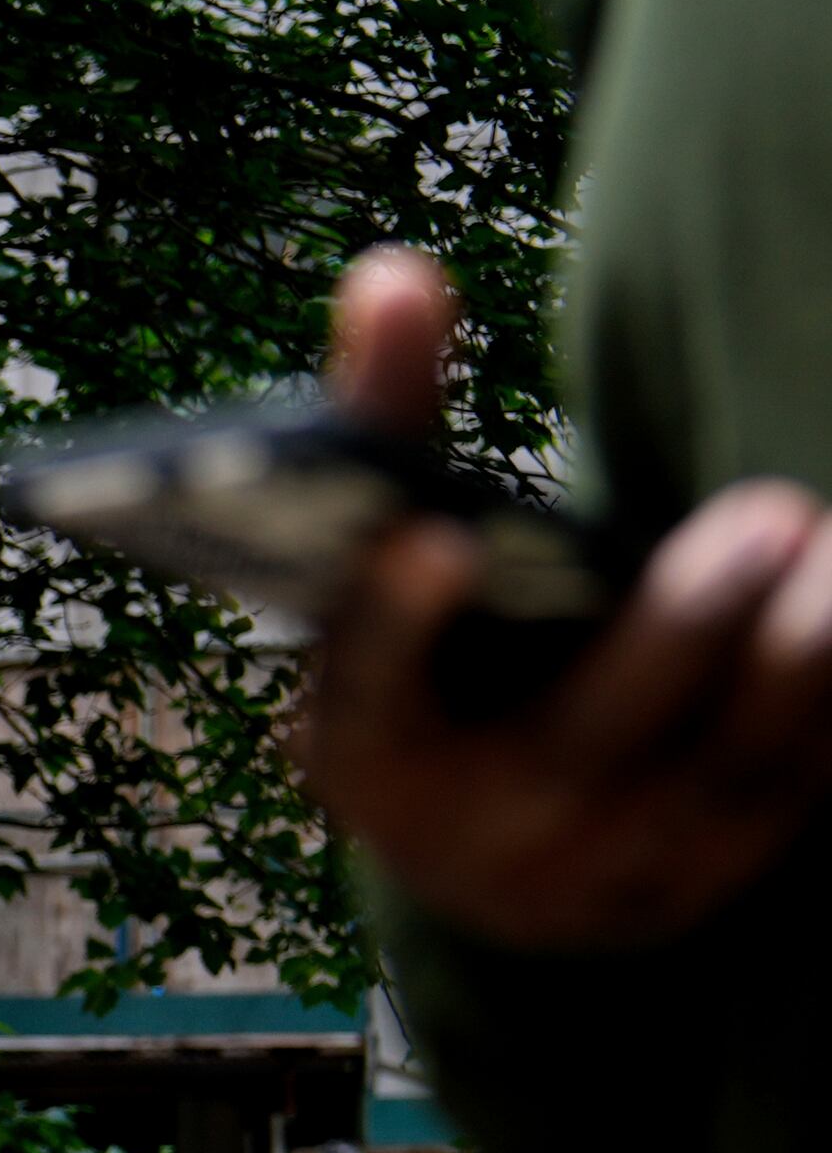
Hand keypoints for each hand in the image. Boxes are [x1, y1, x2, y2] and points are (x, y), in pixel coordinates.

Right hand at [301, 246, 831, 951]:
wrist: (492, 861)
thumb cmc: (437, 672)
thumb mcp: (381, 573)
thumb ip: (385, 427)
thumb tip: (394, 273)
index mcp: (367, 752)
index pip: (370, 693)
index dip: (397, 622)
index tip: (436, 540)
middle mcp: (475, 833)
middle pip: (587, 736)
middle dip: (684, 624)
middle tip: (769, 513)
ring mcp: (600, 870)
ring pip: (721, 766)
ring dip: (799, 653)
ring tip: (831, 539)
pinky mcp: (707, 879)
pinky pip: (797, 790)